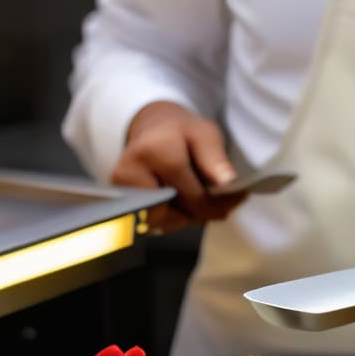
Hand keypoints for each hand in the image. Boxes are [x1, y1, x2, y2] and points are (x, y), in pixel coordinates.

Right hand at [111, 101, 245, 231]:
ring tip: (199, 200)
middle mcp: (130, 171)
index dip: (212, 203)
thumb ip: (215, 159)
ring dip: (188, 218)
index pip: (187, 191)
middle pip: (175, 212)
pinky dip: (175, 219)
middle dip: (202, 213)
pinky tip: (183, 203)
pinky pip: (155, 224)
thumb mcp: (204, 134)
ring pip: (165, 222)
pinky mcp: (121, 203)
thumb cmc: (181, 133)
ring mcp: (122, 190)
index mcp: (153, 150)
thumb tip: (228, 184)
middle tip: (222, 207)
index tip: (233, 203)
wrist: (152, 131)